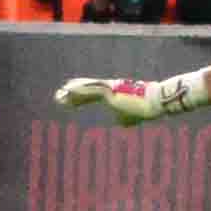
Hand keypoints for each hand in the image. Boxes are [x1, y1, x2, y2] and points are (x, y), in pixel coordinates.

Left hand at [55, 75, 191, 125]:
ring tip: (59, 95)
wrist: (152, 103)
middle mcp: (107, 89)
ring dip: (72, 93)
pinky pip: (91, 89)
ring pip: (86, 89)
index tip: (67, 101)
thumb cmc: (143, 110)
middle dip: (71, 96)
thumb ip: (122, 118)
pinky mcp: (110, 91)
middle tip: (57, 97)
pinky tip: (68, 89)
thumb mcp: (130, 118)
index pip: (90, 96)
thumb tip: (119, 122)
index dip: (78, 99)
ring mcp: (107, 88)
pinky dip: (79, 89)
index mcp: (110, 95)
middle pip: (85, 91)